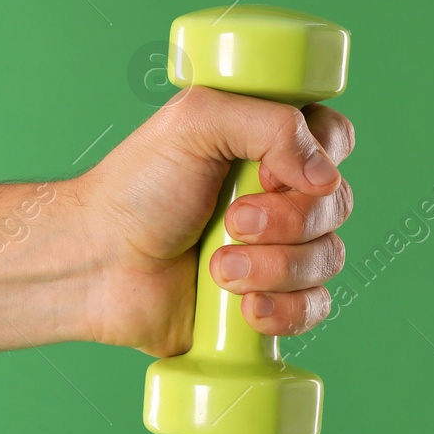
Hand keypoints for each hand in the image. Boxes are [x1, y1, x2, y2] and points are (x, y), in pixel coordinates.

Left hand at [69, 86, 354, 356]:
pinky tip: (246, 310)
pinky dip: (285, 310)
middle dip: (286, 221)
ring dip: (275, 267)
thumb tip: (324, 176)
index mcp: (267, 143)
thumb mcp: (194, 123)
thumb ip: (269, 124)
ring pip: (328, 258)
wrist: (97, 264)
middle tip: (230, 223)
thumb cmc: (135, 188)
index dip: (318, 159)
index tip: (265, 174)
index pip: (336, 140)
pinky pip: (314, 308)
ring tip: (218, 270)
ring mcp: (276, 250)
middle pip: (337, 204)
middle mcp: (279, 195)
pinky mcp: (267, 300)